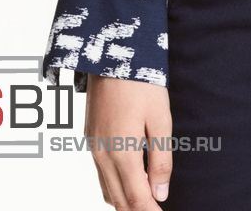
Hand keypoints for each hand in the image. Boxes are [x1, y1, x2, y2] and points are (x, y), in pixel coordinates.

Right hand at [85, 75, 172, 208]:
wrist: (112, 54)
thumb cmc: (141, 84)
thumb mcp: (160, 119)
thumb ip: (161, 159)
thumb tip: (161, 194)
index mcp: (122, 152)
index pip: (136, 199)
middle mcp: (103, 155)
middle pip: (118, 201)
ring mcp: (93, 147)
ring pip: (106, 190)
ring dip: (124, 202)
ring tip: (145, 202)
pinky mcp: (90, 138)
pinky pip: (100, 174)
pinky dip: (113, 187)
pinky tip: (127, 183)